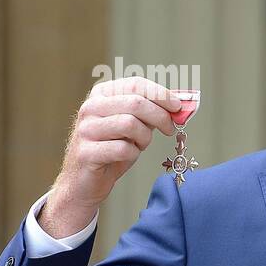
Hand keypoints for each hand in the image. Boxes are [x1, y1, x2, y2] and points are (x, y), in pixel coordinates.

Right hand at [39, 77, 179, 237]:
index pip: (136, 85)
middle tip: (171, 129)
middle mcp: (90, 108)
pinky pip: (123, 149)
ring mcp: (85, 129)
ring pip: (130, 124)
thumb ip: (152, 112)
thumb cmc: (113, 149)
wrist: (85, 180)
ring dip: (145, 137)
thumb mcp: (134, 126)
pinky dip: (133, 153)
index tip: (178, 107)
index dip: (161, 94)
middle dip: (161, 116)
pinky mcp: (86, 152)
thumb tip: (180, 105)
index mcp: (101, 94)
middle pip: (136, 103)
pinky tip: (128, 155)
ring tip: (142, 144)